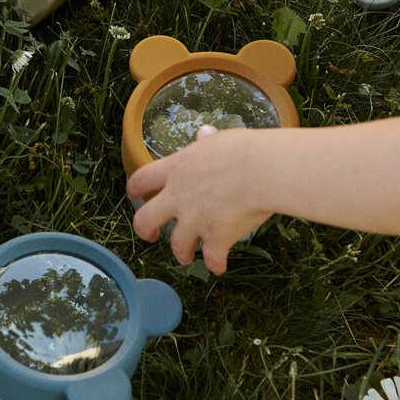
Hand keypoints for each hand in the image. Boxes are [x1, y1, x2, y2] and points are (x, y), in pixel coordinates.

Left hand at [127, 127, 270, 274]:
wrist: (264, 170)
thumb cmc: (246, 150)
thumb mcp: (221, 141)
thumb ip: (207, 143)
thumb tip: (204, 133)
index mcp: (177, 170)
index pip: (142, 179)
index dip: (135, 189)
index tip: (135, 195)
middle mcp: (178, 197)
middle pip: (145, 220)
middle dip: (145, 230)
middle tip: (151, 235)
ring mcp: (195, 221)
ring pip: (178, 245)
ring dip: (182, 252)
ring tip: (188, 256)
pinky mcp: (216, 238)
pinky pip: (213, 258)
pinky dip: (216, 264)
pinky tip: (220, 266)